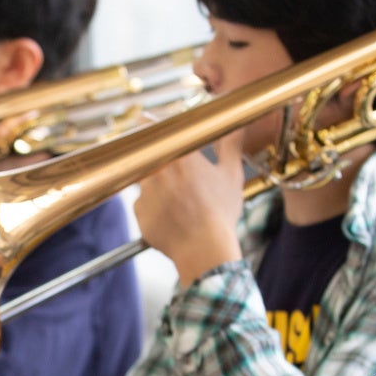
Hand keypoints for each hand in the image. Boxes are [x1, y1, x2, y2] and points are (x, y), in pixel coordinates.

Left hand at [134, 135, 246, 286]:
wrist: (205, 250)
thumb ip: (231, 145)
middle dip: (154, 160)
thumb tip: (237, 127)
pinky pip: (143, 205)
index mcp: (178, 154)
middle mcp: (157, 169)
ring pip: (144, 181)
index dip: (147, 125)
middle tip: (170, 171)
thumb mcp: (231, 175)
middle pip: (145, 155)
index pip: (149, 126)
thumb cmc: (220, 213)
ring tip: (178, 201)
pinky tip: (173, 218)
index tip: (147, 125)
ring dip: (155, 186)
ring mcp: (144, 191)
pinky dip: (154, 209)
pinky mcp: (138, 212)